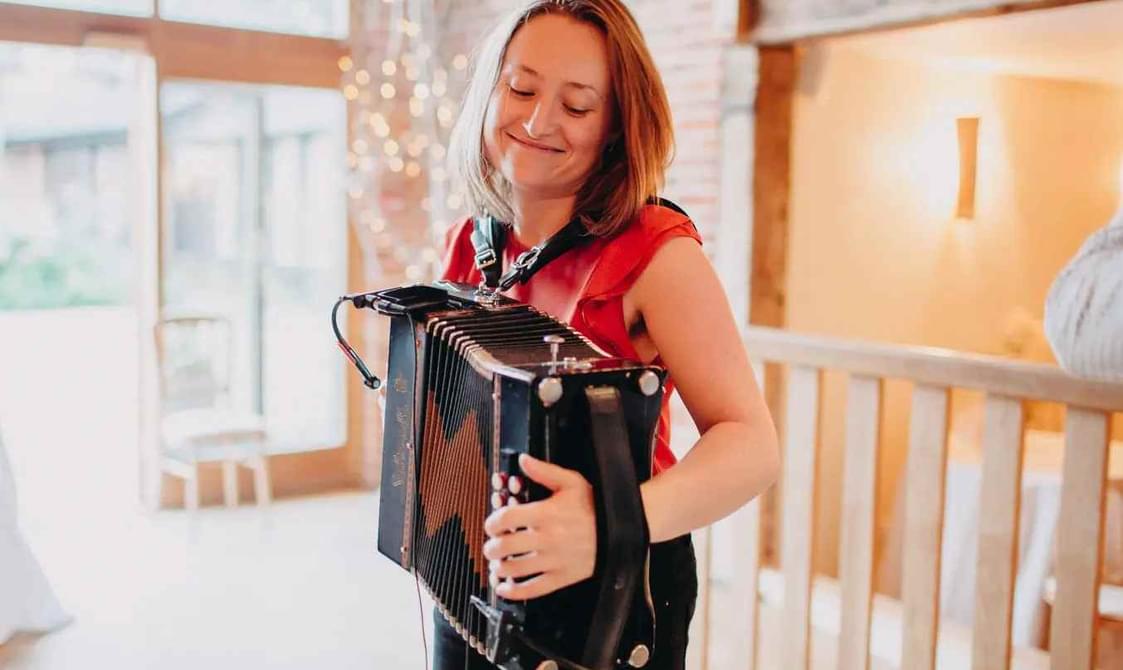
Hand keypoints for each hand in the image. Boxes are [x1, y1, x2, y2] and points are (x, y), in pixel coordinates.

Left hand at [482, 453, 595, 599]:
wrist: (620, 530)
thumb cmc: (595, 506)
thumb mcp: (571, 482)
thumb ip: (544, 471)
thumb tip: (523, 460)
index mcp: (546, 513)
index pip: (506, 519)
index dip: (492, 523)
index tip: (492, 525)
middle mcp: (546, 538)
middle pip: (504, 547)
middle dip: (491, 548)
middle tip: (491, 546)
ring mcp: (553, 560)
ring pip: (514, 570)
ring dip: (499, 568)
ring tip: (497, 564)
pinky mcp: (561, 577)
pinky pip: (532, 589)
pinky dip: (513, 592)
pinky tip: (504, 588)